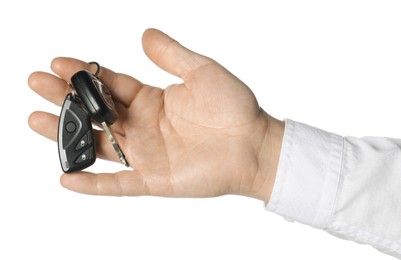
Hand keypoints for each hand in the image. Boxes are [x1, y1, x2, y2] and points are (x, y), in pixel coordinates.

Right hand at [28, 28, 283, 200]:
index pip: (110, 84)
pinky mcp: (153, 179)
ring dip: (67, 133)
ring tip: (36, 119)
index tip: (59, 62)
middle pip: (95, 111)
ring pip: (97, 144)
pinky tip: (66, 177)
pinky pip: (117, 183)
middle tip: (37, 82)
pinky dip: (92, 183)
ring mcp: (145, 153)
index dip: (85, 74)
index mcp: (152, 99)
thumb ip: (172, 55)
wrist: (253, 145)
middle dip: (65, 97)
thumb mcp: (202, 71)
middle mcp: (143, 125)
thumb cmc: (234, 108)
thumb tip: (144, 35)